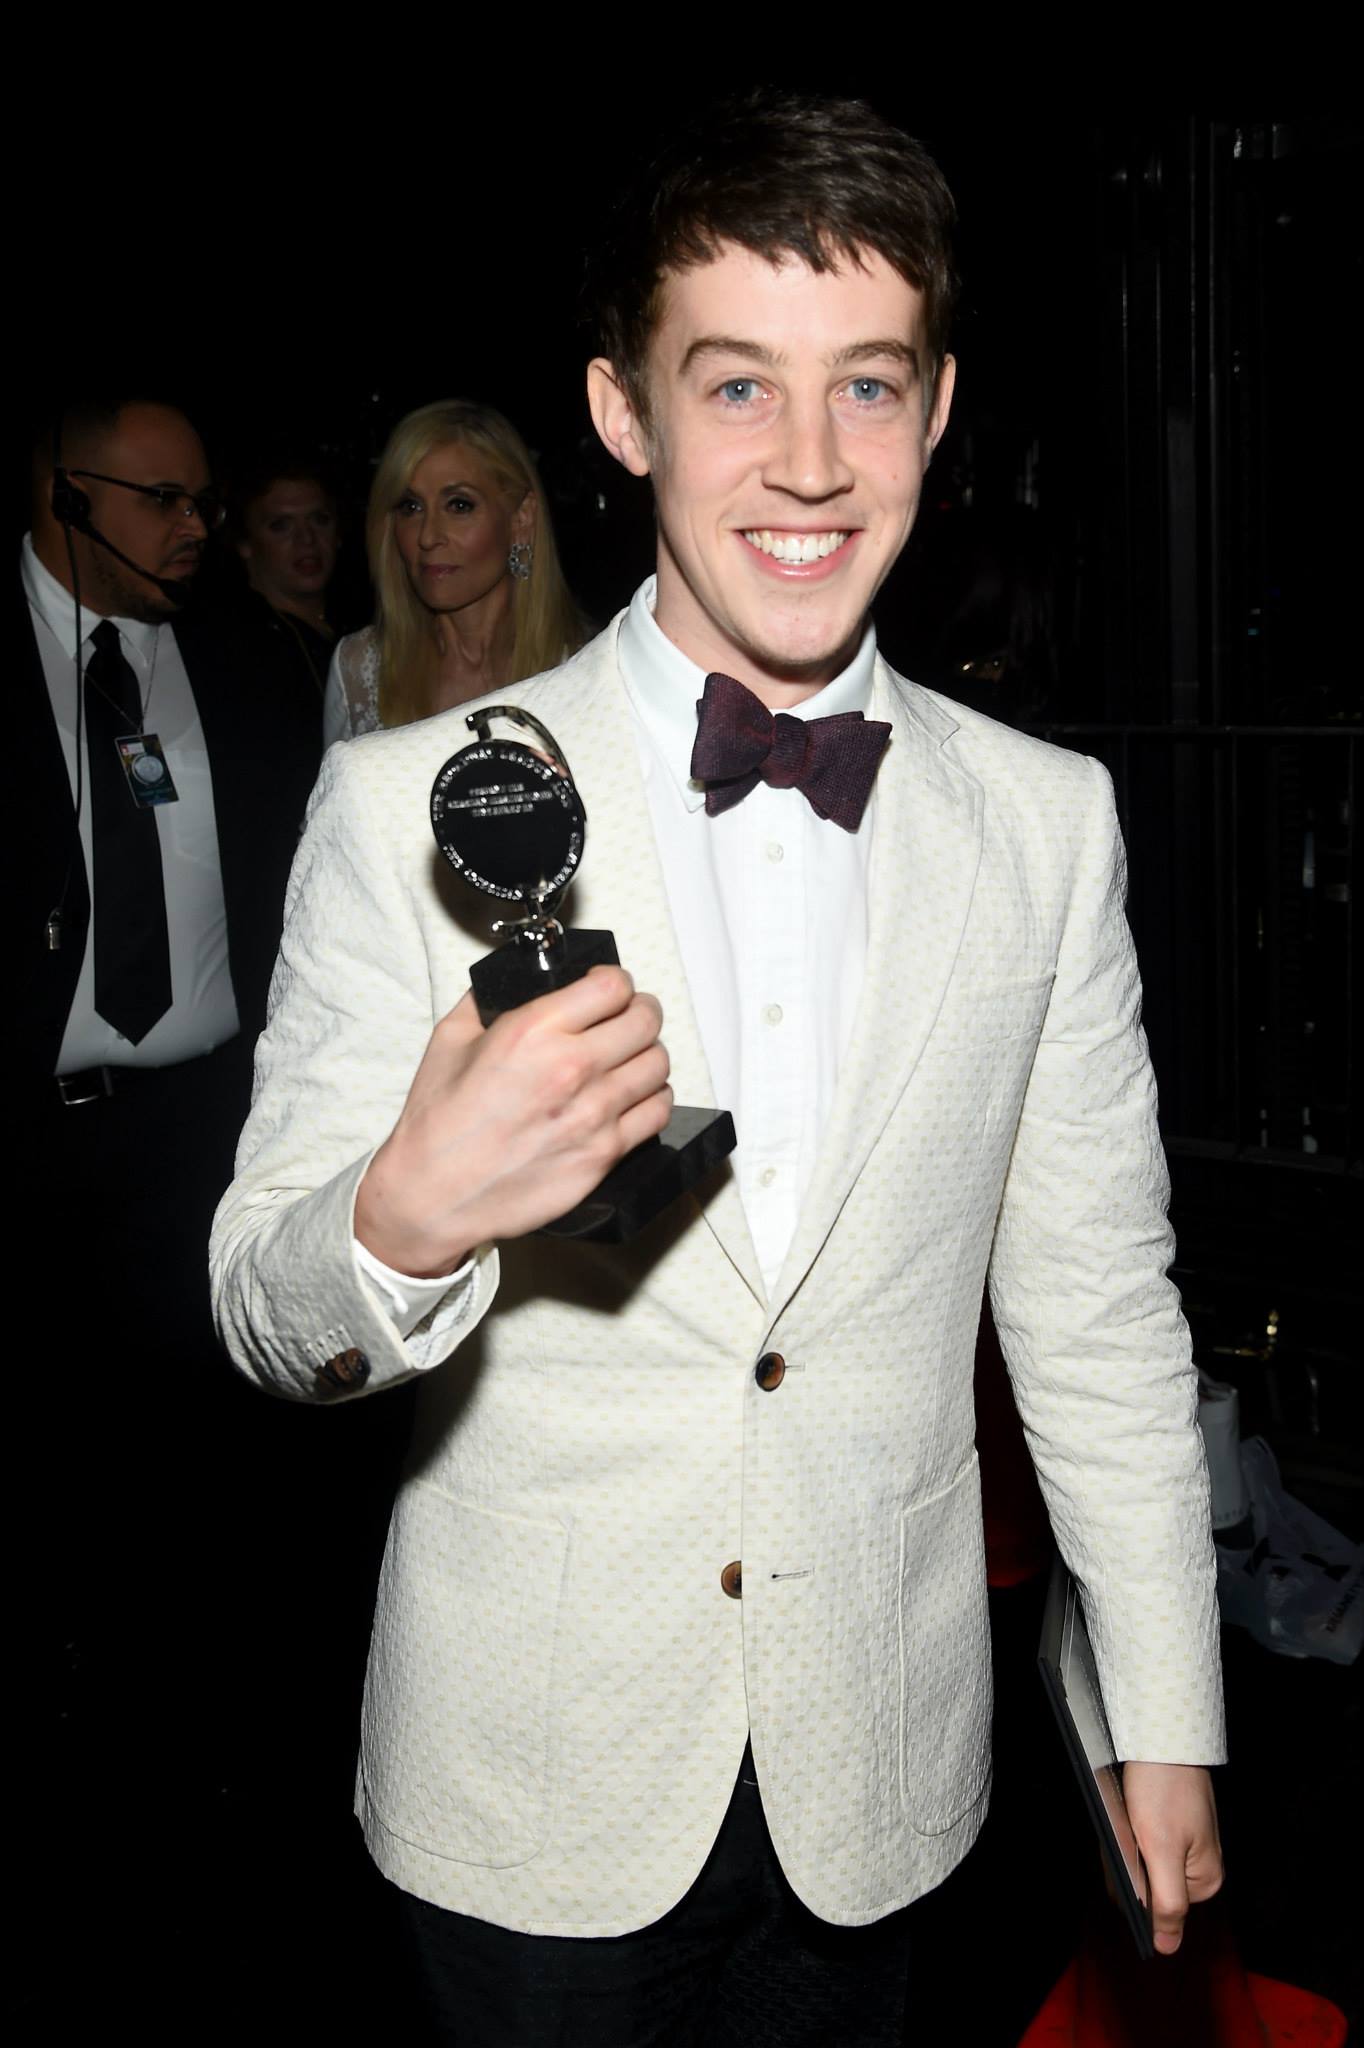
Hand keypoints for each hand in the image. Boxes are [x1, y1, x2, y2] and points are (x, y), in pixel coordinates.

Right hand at [354, 966, 671, 1276]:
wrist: (435, 1194)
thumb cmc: (439, 1125)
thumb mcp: (450, 1040)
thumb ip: (485, 1001)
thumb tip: (513, 982)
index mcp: (533, 1032)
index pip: (613, 986)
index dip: (617, 981)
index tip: (610, 988)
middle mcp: (570, 1068)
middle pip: (645, 1021)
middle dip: (640, 1012)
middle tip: (628, 1018)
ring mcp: (593, 1114)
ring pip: (658, 1065)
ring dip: (647, 1055)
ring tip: (630, 1059)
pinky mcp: (604, 1153)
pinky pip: (657, 1112)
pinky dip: (652, 1098)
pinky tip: (634, 1097)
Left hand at [1122, 1761, 1222, 1954]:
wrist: (1163, 1737)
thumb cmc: (1164, 1790)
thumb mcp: (1162, 1850)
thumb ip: (1167, 1902)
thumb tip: (1167, 1948)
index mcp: (1204, 1881)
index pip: (1155, 1906)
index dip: (1130, 1884)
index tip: (1126, 1856)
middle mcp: (1198, 1866)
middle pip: (1146, 1883)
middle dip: (1126, 1861)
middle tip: (1125, 1829)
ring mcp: (1185, 1845)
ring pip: (1140, 1861)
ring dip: (1124, 1843)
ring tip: (1126, 1816)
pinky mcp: (1171, 1825)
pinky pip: (1141, 1840)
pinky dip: (1128, 1829)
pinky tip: (1126, 1811)